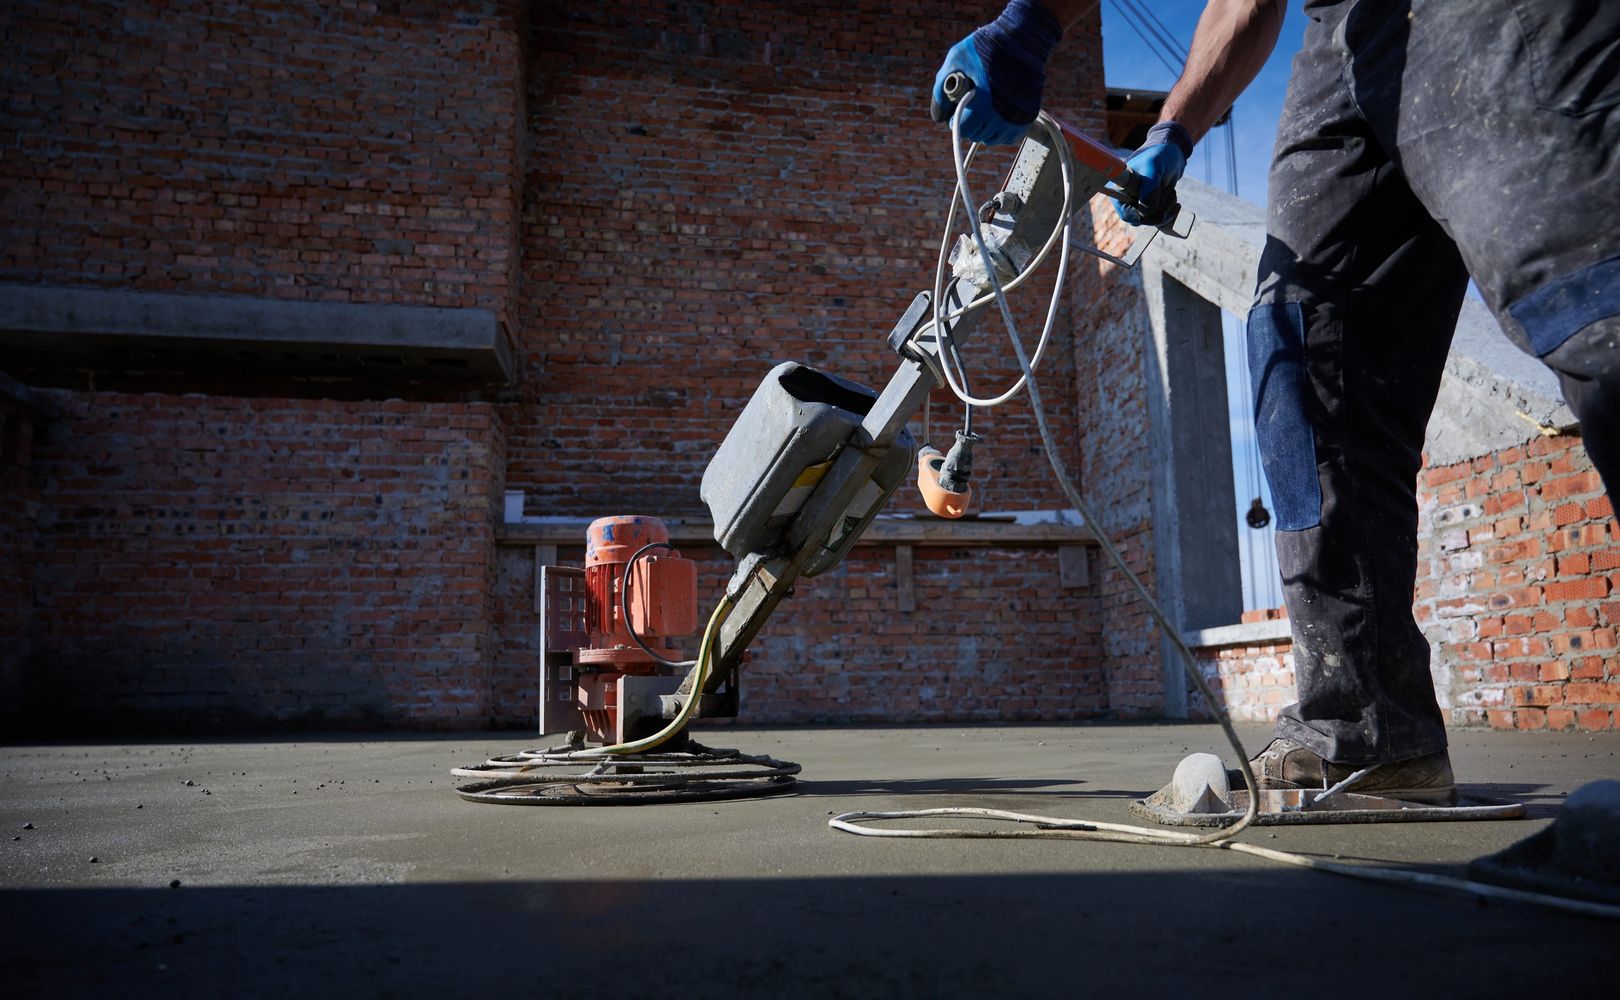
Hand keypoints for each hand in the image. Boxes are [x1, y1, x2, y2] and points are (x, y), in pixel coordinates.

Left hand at [930, 0, 1061, 146]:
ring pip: (993, 139)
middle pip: (977, 135)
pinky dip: (1001, 131)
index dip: (955, 122)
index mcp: (983, 102)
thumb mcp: (956, 58)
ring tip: (982, 112)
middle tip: (969, 109)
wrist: (1023, 38)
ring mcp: (1017, 117)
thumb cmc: (986, 45)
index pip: (964, 129)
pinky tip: (996, 117)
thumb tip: (938, 116)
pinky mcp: (1028, 116)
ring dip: (984, 130)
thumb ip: (940, 87)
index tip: (955, 115)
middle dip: (969, 125)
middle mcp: (1002, 115)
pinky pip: (1009, 138)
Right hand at [1116, 121, 1191, 226]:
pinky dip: (1169, 212)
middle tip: (1170, 195)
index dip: (1142, 217)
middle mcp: (1128, 198)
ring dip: (1166, 210)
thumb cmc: (1159, 155)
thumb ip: (1149, 190)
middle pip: (1142, 220)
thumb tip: (1146, 214)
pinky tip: (1174, 201)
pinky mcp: (1151, 205)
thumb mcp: (1154, 169)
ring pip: (1153, 220)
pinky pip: (1160, 219)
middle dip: (1159, 211)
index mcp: (1120, 189)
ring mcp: (1140, 203)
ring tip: (1172, 193)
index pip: (1127, 214)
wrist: (1172, 152)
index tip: (1156, 211)